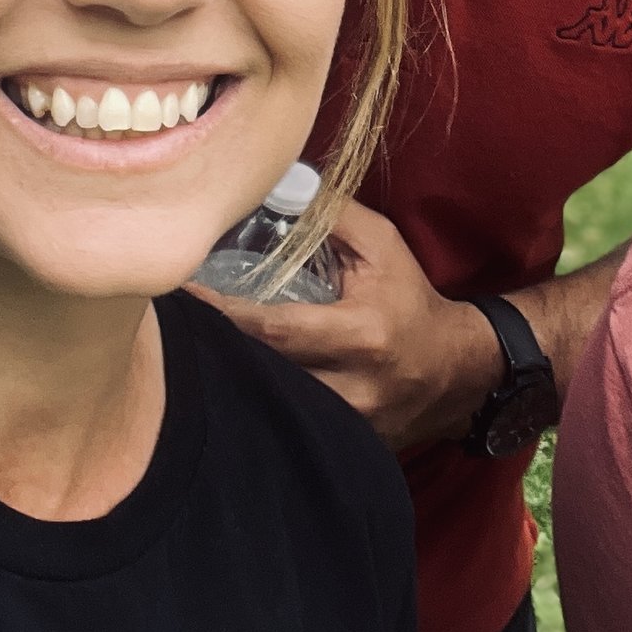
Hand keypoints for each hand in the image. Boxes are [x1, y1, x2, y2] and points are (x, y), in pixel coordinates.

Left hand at [188, 201, 505, 452]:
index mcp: (362, 334)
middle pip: (262, 374)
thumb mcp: (382, 246)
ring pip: (271, 407)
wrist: (457, 370)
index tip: (181, 295)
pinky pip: (290, 427)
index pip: (272, 329)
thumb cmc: (411, 299)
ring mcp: (349, 426)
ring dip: (232, 381)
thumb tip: (274, 186)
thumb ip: (331, 215)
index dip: (221, 314)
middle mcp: (354, 387)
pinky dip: (261, 405)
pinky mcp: (346, 446)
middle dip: (216, 351)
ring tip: (194, 355)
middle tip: (175, 326)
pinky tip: (233, 386)